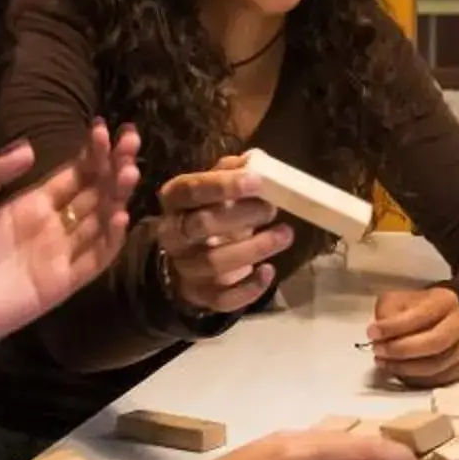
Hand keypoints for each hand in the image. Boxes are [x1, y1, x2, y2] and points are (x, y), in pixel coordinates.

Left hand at [0, 124, 141, 339]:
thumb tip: (29, 147)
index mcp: (34, 204)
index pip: (74, 174)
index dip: (91, 153)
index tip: (104, 128)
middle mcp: (55, 225)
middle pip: (95, 191)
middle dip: (114, 165)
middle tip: (131, 138)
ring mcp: (62, 253)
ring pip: (101, 219)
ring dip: (117, 195)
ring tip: (129, 170)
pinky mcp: (64, 282)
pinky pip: (95, 258)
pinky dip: (110, 239)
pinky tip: (119, 215)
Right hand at [152, 157, 292, 314]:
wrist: (191, 257)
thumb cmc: (211, 212)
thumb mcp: (217, 186)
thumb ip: (233, 171)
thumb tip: (255, 161)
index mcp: (175, 200)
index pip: (191, 189)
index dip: (223, 185)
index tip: (257, 181)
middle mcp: (173, 234)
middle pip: (201, 225)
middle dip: (241, 216)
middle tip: (271, 209)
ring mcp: (185, 267)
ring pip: (214, 262)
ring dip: (255, 248)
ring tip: (285, 234)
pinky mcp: (201, 295)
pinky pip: (222, 298)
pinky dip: (248, 288)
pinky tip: (268, 272)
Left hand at [368, 285, 458, 386]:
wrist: (439, 320)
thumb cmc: (415, 310)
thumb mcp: (397, 301)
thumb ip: (388, 313)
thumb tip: (380, 336)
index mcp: (446, 300)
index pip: (422, 315)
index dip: (395, 326)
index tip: (373, 333)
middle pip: (435, 343)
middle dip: (402, 349)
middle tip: (378, 350)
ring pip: (435, 365)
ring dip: (404, 367)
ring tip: (383, 362)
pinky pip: (437, 380)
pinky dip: (414, 379)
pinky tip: (397, 371)